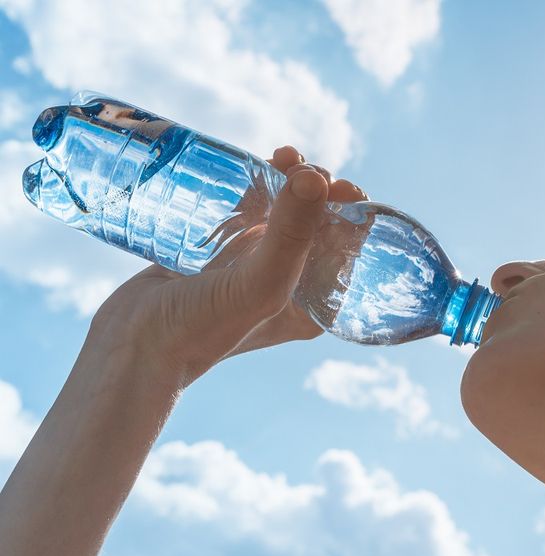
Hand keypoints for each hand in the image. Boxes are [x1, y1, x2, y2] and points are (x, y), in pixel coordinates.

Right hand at [86, 145, 367, 389]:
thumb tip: (318, 177)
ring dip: (287, 181)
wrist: (131, 348)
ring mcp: (250, 267)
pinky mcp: (216, 252)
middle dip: (317, 189)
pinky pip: (244, 212)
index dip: (349, 214)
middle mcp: (286, 285)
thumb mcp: (261, 283)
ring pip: (280, 213)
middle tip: (300, 164)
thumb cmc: (202, 329)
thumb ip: (291, 234)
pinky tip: (253, 165)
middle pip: (315, 226)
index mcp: (312, 304)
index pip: (347, 251)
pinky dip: (252, 186)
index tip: (340, 185)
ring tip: (283, 156)